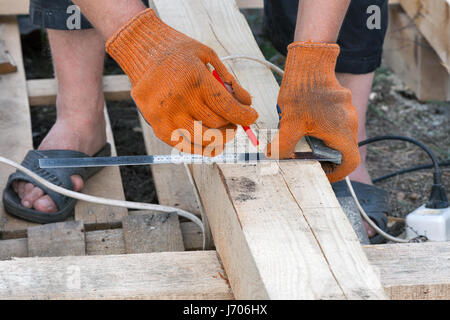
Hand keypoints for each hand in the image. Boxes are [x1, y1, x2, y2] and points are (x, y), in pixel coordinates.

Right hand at [106, 9, 257, 155]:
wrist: (141, 52)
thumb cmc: (178, 53)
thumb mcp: (207, 55)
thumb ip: (229, 80)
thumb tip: (247, 103)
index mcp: (194, 80)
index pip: (227, 107)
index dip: (245, 116)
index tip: (252, 116)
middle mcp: (179, 100)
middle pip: (217, 125)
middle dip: (233, 125)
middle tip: (236, 122)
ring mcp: (166, 116)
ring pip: (203, 140)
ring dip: (220, 139)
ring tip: (226, 133)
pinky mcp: (157, 127)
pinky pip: (185, 146)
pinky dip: (201, 147)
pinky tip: (211, 144)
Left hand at [267, 41, 359, 182]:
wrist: (309, 61)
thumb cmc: (302, 93)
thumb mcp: (289, 125)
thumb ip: (282, 146)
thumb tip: (275, 158)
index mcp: (343, 132)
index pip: (349, 162)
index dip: (336, 173)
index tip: (321, 173)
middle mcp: (349, 122)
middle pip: (341, 149)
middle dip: (323, 156)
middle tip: (305, 157)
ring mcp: (346, 110)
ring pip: (336, 134)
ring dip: (320, 141)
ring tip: (299, 137)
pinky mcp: (339, 101)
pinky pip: (333, 120)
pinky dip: (320, 127)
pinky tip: (301, 120)